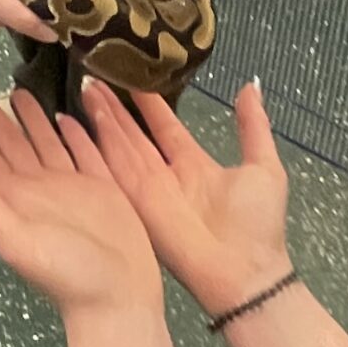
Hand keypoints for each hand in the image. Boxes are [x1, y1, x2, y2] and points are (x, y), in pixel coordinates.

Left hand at [0, 86, 163, 324]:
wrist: (118, 297)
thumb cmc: (66, 275)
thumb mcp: (16, 240)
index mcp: (14, 199)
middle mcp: (38, 189)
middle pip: (10, 144)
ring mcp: (70, 187)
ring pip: (44, 142)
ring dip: (30, 119)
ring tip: (18, 92)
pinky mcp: (102, 187)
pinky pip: (84, 151)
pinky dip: (74, 133)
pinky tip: (66, 117)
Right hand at [84, 79, 292, 316]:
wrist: (245, 271)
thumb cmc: (257, 224)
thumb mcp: (264, 166)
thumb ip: (253, 125)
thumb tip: (250, 86)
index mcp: (194, 165)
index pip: (166, 126)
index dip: (150, 102)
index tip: (134, 75)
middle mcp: (166, 174)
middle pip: (135, 133)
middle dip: (116, 106)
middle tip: (95, 75)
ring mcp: (148, 187)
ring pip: (120, 143)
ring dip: (103, 116)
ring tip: (87, 86)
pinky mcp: (136, 200)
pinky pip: (112, 165)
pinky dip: (97, 141)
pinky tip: (83, 118)